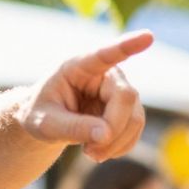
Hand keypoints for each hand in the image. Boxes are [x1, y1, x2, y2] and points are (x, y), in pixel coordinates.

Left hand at [18, 32, 150, 161]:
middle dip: (112, 129)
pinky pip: (135, 130)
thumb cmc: (41, 114)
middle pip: (126, 97)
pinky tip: (100, 151)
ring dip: (115, 143)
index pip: (106, 54)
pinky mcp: (128, 109)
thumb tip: (106, 135)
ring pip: (135, 117)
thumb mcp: (44, 123)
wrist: (47, 121)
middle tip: (89, 152)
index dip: (127, 46)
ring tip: (89, 153)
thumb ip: (71, 127)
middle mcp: (105, 73)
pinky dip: (120, 147)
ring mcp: (120, 90)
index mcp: (79, 66)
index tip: (147, 36)